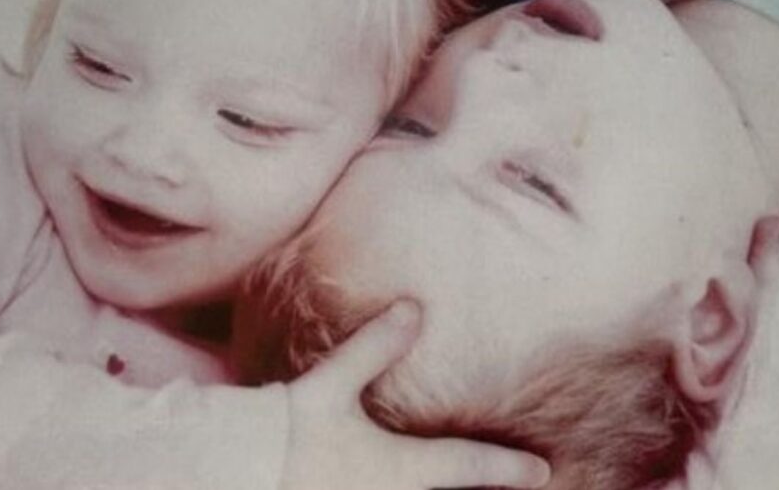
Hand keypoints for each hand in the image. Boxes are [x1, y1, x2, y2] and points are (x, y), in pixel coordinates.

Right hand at [280, 300, 550, 489]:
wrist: (235, 471)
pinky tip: (383, 482)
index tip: (543, 472)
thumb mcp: (331, 386)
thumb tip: (413, 307)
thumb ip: (373, 348)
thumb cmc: (287, 432)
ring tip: (447, 486)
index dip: (508, 468)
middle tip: (514, 484)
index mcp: (399, 469)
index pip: (467, 466)